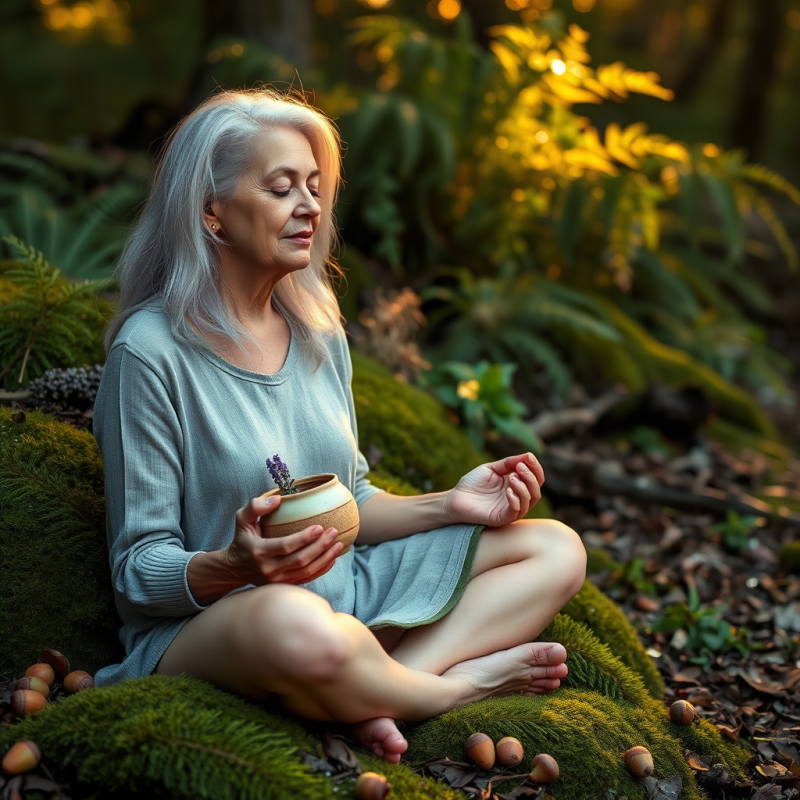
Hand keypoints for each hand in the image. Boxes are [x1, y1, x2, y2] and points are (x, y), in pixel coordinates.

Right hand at [225, 495, 343, 585]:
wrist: (235, 568)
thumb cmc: (242, 539)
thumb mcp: (242, 519)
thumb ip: (255, 506)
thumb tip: (277, 499)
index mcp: (259, 552)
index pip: (285, 547)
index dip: (303, 538)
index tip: (319, 527)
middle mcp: (268, 570)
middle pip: (300, 560)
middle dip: (320, 547)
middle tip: (334, 532)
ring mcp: (277, 580)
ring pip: (306, 572)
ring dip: (325, 558)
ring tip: (338, 544)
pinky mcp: (284, 585)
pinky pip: (307, 579)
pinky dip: (322, 569)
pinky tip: (333, 557)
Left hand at [444, 453, 544, 527]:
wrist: (455, 498)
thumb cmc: (472, 483)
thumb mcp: (492, 469)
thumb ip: (509, 463)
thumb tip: (529, 455)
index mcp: (516, 486)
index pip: (536, 479)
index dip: (536, 468)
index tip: (529, 457)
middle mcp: (516, 499)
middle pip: (536, 492)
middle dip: (531, 477)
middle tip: (519, 468)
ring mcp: (509, 510)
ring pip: (529, 502)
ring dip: (524, 488)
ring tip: (512, 477)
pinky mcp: (501, 518)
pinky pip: (515, 512)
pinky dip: (515, 501)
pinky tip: (508, 490)